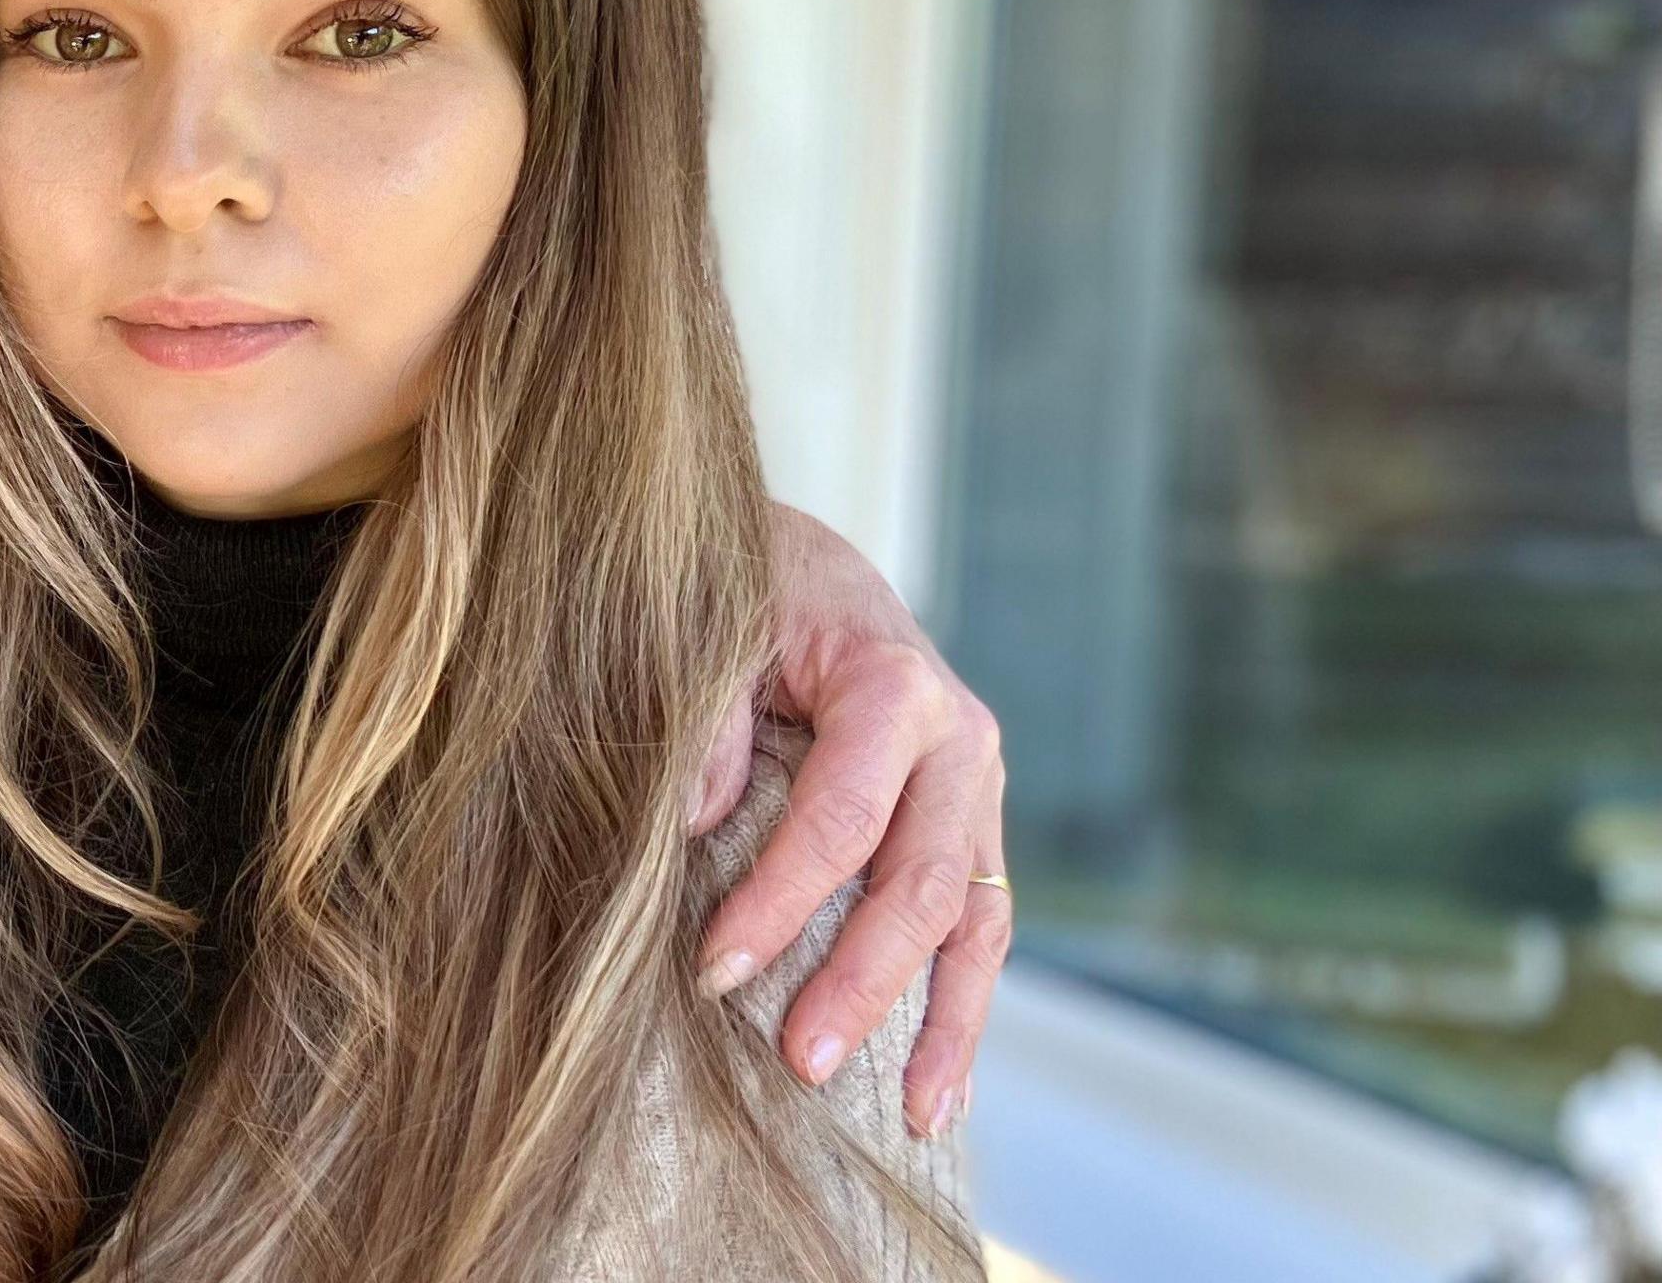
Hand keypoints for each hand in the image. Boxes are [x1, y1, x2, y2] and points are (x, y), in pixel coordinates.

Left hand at [687, 503, 1007, 1141]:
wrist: (802, 562)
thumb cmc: (743, 591)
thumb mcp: (710, 625)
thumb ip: (707, 718)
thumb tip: (699, 824)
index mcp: (894, 684)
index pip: (842, 816)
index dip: (781, 900)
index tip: (714, 971)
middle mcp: (958, 740)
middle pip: (919, 883)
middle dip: (861, 981)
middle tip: (798, 1061)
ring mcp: (976, 789)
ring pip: (972, 921)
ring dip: (938, 1023)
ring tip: (905, 1115)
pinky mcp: (971, 827)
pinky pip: (978, 927)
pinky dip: (960, 1009)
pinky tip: (934, 1094)